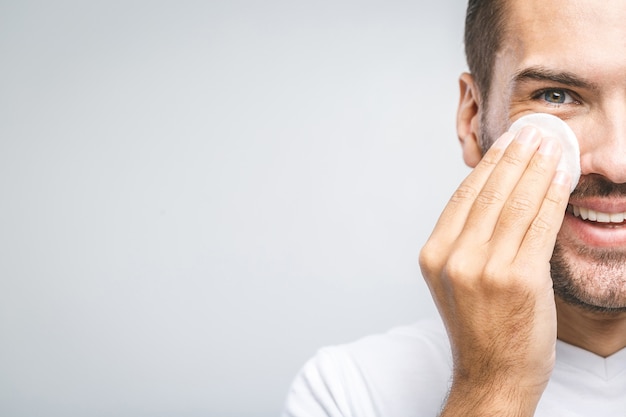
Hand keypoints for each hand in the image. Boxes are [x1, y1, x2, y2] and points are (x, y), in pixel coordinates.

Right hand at [419, 127, 570, 415]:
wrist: (493, 375)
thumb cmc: (480, 327)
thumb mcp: (456, 279)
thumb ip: (467, 239)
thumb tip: (497, 193)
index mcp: (434, 254)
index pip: (464, 196)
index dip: (490, 163)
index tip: (508, 140)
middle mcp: (454, 257)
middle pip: (489, 193)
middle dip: (516, 156)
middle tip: (534, 130)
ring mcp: (484, 268)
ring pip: (516, 203)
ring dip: (538, 168)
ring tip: (552, 144)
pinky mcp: (518, 279)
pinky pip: (539, 225)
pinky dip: (553, 196)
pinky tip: (563, 177)